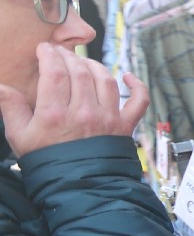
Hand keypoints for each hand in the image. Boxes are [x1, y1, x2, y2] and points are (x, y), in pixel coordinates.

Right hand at [0, 44, 147, 154]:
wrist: (76, 188)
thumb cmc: (46, 161)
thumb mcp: (19, 136)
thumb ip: (11, 107)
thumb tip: (1, 86)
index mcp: (55, 114)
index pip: (55, 72)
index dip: (49, 55)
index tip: (45, 48)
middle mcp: (84, 112)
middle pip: (80, 72)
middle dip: (69, 56)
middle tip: (60, 52)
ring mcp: (107, 118)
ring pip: (105, 79)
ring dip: (94, 65)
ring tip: (82, 62)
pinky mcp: (125, 126)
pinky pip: (138, 101)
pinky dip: (137, 86)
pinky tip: (128, 77)